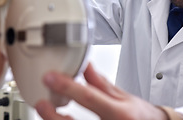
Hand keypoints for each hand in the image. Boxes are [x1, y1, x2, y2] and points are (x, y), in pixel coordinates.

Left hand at [35, 63, 168, 119]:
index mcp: (118, 112)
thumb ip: (100, 83)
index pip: (88, 97)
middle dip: (53, 116)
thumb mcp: (123, 96)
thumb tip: (84, 66)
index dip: (67, 87)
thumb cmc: (141, 115)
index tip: (50, 77)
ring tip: (46, 111)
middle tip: (41, 103)